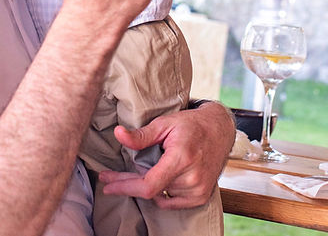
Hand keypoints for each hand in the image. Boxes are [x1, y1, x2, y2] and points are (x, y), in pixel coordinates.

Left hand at [99, 102, 234, 208]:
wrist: (219, 130)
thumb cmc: (191, 125)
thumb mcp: (165, 124)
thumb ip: (141, 135)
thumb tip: (118, 134)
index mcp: (182, 158)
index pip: (149, 185)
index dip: (125, 187)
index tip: (107, 184)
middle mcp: (192, 178)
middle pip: (151, 190)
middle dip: (129, 183)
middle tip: (111, 178)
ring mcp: (198, 190)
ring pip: (160, 196)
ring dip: (149, 184)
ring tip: (150, 166)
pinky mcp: (201, 196)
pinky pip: (171, 202)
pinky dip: (161, 192)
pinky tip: (160, 178)